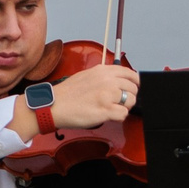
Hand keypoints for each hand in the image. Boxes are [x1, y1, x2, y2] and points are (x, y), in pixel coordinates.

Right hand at [15, 61, 139, 135]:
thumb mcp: (87, 75)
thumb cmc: (67, 93)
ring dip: (124, 107)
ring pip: (131, 101)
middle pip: (133, 88)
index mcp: (103, 70)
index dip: (134, 83)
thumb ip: (104, 76)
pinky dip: (118, 117)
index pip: (131, 73)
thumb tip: (119, 80)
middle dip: (129, 96)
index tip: (132, 88)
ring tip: (112, 109)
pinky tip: (109, 115)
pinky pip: (123, 114)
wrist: (54, 105)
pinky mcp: (105, 110)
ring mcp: (107, 95)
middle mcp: (107, 80)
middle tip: (119, 102)